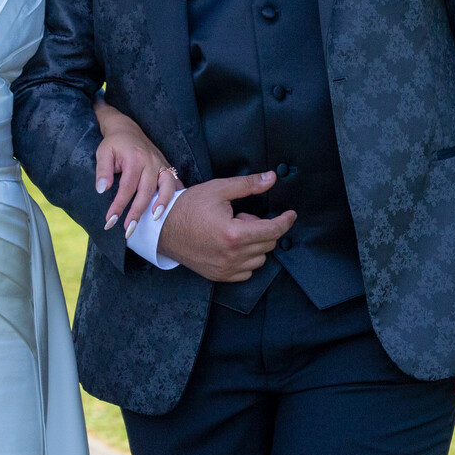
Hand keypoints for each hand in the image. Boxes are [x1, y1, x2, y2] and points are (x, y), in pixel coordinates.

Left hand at [93, 102, 181, 237]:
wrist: (127, 129)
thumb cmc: (114, 144)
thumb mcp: (103, 153)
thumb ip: (103, 171)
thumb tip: (101, 190)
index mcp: (135, 159)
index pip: (127, 187)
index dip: (119, 206)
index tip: (110, 221)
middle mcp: (151, 162)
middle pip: (147, 191)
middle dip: (138, 212)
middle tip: (128, 230)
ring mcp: (161, 164)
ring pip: (167, 187)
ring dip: (162, 205)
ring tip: (154, 221)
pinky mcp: (167, 167)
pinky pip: (176, 183)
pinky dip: (176, 196)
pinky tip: (173, 210)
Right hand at [151, 171, 293, 283]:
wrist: (163, 228)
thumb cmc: (189, 207)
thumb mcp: (219, 190)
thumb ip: (248, 185)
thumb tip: (272, 178)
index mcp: (234, 234)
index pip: (273, 231)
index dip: (286, 221)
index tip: (291, 214)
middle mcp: (232, 255)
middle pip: (268, 244)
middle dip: (263, 228)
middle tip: (242, 217)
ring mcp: (226, 269)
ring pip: (259, 259)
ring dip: (255, 244)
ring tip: (234, 231)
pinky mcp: (219, 276)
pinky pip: (246, 272)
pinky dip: (246, 259)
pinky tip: (231, 245)